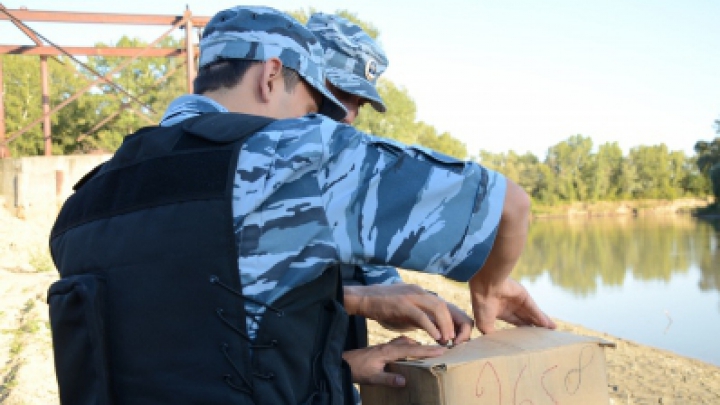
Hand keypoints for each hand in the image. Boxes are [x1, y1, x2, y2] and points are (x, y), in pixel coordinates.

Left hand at [342, 336, 445, 386]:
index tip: (442, 350)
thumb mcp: (371, 377)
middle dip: (427, 346)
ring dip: (418, 345)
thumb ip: (388, 379)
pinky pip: (400, 344)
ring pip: (406, 342)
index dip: (427, 350)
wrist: (343, 362)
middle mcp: (389, 346)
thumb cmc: (356, 369)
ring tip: (429, 349)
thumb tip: (404, 381)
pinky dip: (409, 346)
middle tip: (442, 347)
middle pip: (412, 343)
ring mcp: (386, 346)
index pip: (412, 350)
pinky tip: (411, 350)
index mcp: (388, 351)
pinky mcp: (383, 349)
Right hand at [344, 284, 468, 343]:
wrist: (364, 298)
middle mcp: (419, 291)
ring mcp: (411, 296)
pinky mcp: (402, 303)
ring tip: (446, 340)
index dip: (450, 319)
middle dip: (451, 323)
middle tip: (452, 339)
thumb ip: (419, 315)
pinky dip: (431, 327)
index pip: (442, 304)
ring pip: (437, 308)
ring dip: (444, 325)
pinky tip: (436, 337)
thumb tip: (433, 328)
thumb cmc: (383, 306)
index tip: (452, 334)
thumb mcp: (405, 309)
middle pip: (443, 305)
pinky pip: (422, 315)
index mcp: (420, 292)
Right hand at [469, 276, 555, 333]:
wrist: (485, 286)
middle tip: (544, 337)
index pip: (514, 323)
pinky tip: (548, 325)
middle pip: (526, 319)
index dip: (522, 332)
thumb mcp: (484, 325)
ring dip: (541, 323)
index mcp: (499, 311)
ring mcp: (518, 301)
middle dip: (534, 328)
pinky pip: (534, 309)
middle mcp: (510, 306)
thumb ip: (492, 336)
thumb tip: (497, 347)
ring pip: (532, 314)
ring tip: (551, 332)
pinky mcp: (524, 296)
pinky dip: (540, 317)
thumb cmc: (482, 305)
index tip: (530, 341)